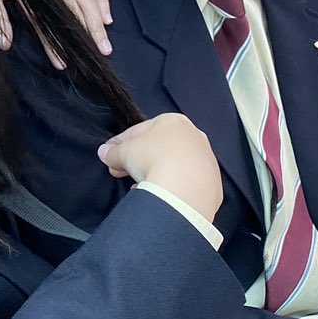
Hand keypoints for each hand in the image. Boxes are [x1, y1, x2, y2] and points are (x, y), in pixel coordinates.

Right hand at [98, 115, 221, 223]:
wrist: (185, 190)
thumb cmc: (153, 159)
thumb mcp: (124, 152)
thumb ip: (113, 151)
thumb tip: (105, 153)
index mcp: (174, 122)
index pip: (141, 130)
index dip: (121, 142)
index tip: (109, 154)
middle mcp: (195, 137)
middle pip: (160, 148)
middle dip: (137, 159)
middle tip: (119, 171)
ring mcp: (207, 162)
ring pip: (175, 166)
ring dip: (156, 174)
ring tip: (138, 186)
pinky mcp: (213, 186)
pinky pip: (186, 184)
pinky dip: (172, 188)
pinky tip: (159, 196)